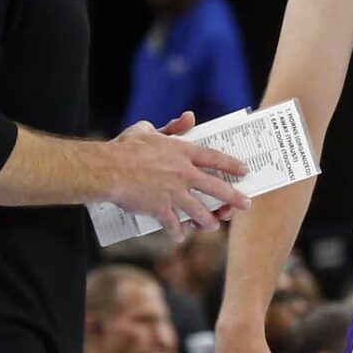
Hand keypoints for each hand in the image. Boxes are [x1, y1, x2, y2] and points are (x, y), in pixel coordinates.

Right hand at [108, 115, 250, 241]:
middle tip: (245, 205)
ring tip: (213, 227)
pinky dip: (177, 232)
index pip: (215, 158)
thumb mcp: (148, 129)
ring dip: (208, 222)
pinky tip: (180, 236)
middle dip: (234, 198)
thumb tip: (190, 117)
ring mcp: (174, 193)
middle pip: (217, 188)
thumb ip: (172, 127)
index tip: (245, 171)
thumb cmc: (125, 147)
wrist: (107, 169)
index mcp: (182, 152)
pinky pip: (173, 224)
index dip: (232, 165)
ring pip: (200, 211)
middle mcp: (183, 173)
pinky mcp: (160, 208)